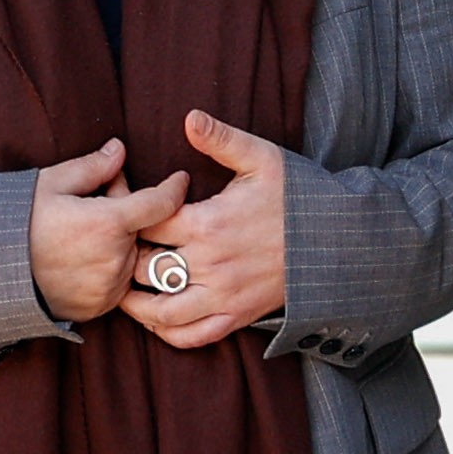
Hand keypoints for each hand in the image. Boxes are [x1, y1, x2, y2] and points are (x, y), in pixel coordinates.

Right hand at [28, 138, 187, 322]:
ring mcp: (110, 286)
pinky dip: (109, 268)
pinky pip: (119, 282)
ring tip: (82, 235)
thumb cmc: (19, 223)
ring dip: (119, 242)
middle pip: (140, 228)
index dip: (174, 188)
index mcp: (109, 223)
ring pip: (130, 255)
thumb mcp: (51, 184)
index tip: (180, 180)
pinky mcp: (101, 306)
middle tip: (92, 203)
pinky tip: (81, 260)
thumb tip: (120, 149)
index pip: (160, 203)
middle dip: (126, 212)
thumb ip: (92, 166)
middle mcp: (116, 258)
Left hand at [119, 110, 289, 349]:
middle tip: (110, 248)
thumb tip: (188, 117)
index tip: (117, 205)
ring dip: (135, 302)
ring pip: (160, 311)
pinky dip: (167, 332)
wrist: (341, 239)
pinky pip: (191, 336)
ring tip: (122, 286)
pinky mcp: (237, 316)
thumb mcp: (262, 158)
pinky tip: (155, 317)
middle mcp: (211, 263)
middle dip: (122, 257)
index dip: (124, 211)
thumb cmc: (299, 195)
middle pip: (143, 267)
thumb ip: (221, 139)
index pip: (144, 221)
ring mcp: (223, 295)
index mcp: (208, 222)